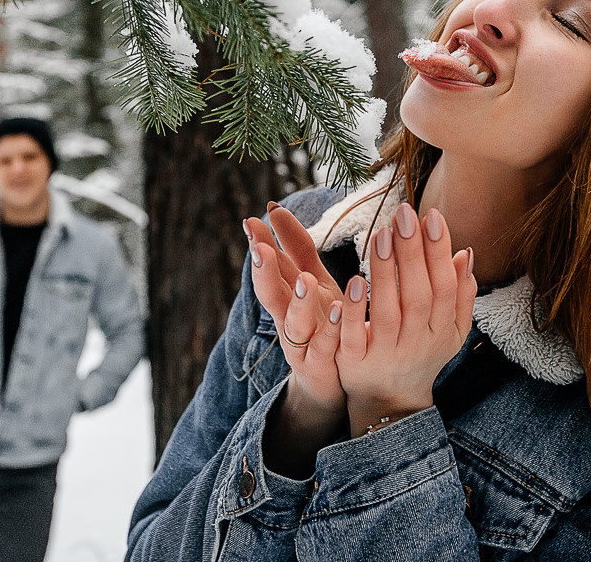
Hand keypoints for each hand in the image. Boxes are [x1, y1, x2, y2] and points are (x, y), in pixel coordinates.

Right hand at [244, 209, 344, 415]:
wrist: (331, 383)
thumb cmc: (322, 324)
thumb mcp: (312, 281)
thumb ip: (295, 248)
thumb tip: (275, 207)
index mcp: (286, 296)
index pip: (270, 266)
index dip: (259, 245)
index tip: (251, 220)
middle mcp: (287, 319)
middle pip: (271, 294)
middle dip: (265, 273)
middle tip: (261, 249)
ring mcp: (302, 344)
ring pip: (295, 323)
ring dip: (299, 301)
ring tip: (305, 280)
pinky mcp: (321, 364)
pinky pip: (325, 346)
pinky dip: (330, 329)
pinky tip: (339, 310)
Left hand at [336, 203, 475, 437]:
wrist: (390, 403)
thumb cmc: (421, 354)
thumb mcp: (448, 330)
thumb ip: (459, 294)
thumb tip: (465, 253)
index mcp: (441, 330)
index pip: (443, 286)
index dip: (438, 252)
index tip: (432, 215)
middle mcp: (417, 343)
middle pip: (418, 295)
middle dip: (413, 254)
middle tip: (404, 214)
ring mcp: (386, 354)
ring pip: (388, 312)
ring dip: (386, 273)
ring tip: (381, 234)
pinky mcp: (356, 363)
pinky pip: (355, 336)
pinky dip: (354, 310)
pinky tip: (354, 280)